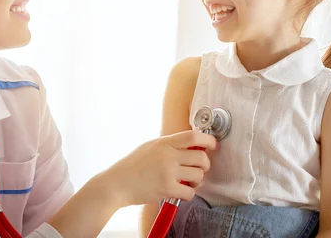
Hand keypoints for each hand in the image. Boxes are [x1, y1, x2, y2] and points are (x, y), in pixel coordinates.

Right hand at [99, 130, 216, 207]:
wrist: (117, 184)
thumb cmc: (132, 166)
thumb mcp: (150, 147)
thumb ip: (168, 145)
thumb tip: (190, 146)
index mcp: (163, 142)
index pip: (193, 136)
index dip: (208, 140)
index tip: (213, 145)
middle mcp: (167, 155)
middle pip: (201, 157)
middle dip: (205, 164)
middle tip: (200, 168)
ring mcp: (168, 172)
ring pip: (198, 175)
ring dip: (197, 180)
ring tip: (188, 181)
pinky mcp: (167, 188)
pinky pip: (190, 192)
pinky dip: (189, 193)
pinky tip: (180, 191)